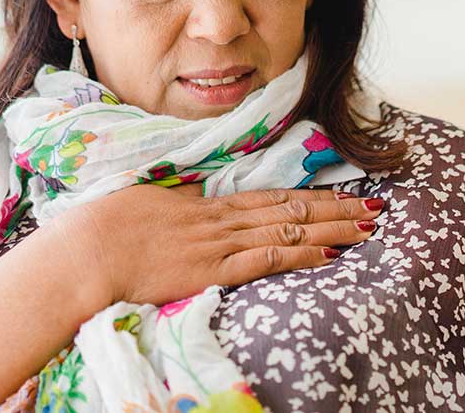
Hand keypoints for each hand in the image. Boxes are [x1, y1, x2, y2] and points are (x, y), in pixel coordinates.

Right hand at [54, 183, 383, 306]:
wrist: (89, 250)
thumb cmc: (111, 227)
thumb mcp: (153, 204)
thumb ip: (182, 202)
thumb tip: (196, 195)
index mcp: (209, 203)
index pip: (273, 197)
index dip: (312, 197)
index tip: (344, 194)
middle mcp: (223, 219)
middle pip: (292, 210)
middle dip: (337, 210)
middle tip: (376, 208)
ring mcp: (220, 243)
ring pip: (288, 230)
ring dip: (331, 229)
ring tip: (367, 228)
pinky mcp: (212, 270)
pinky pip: (264, 260)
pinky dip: (300, 256)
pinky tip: (328, 255)